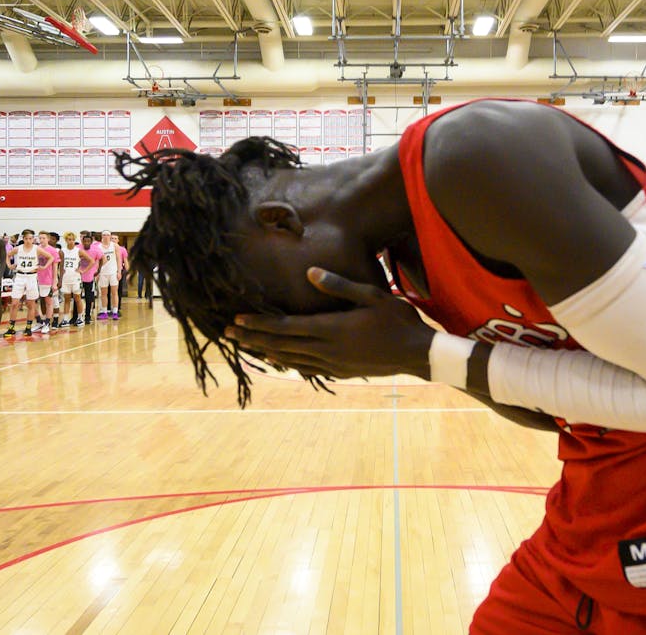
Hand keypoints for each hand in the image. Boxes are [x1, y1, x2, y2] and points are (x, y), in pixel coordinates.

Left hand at [225, 268, 433, 381]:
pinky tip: (280, 359)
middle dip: (253, 338)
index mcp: (331, 328)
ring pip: (291, 359)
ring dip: (267, 351)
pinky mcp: (341, 372)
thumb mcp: (371, 295)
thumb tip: (310, 273)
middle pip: (282, 344)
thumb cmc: (397, 319)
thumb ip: (339, 285)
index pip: (285, 326)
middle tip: (228, 335)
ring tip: (247, 346)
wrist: (417, 354)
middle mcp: (327, 349)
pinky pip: (307, 368)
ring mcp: (333, 363)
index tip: (237, 320)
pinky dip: (288, 362)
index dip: (259, 324)